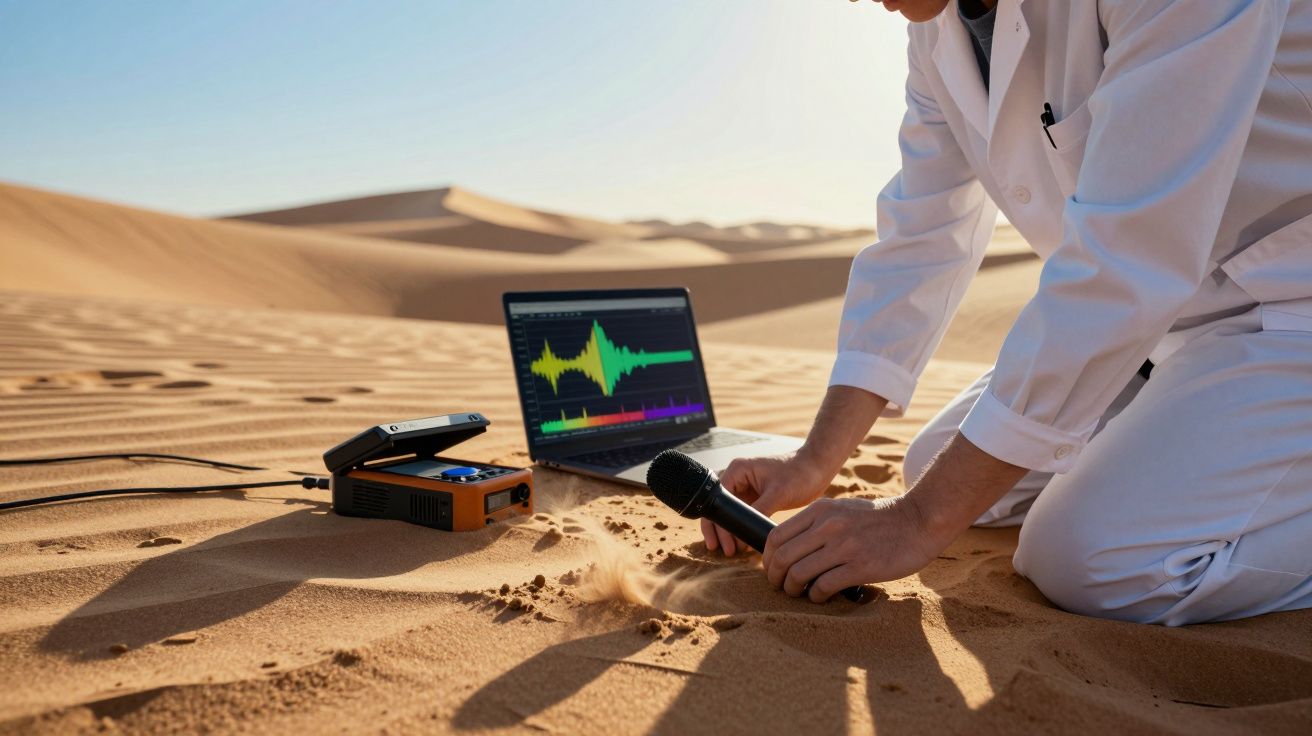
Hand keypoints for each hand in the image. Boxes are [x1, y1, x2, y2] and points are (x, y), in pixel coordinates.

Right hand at [701, 453, 827, 555]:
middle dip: (720, 530)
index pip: (719, 499)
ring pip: (731, 514)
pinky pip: (744, 515)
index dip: (717, 522)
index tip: (721, 542)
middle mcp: (738, 478)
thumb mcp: (778, 493)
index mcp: (738, 470)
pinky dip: (742, 528)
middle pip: (720, 507)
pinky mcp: (756, 498)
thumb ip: (758, 511)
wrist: (818, 469)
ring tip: (731, 551)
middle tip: (725, 551)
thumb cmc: (800, 473)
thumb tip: (745, 536)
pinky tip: (744, 544)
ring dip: (730, 531)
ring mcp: (747, 488)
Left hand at [760, 433, 1030, 601]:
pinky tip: (822, 597)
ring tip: (800, 593)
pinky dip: (816, 596)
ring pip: (798, 573)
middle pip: (781, 557)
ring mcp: (844, 546)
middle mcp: (828, 526)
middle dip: (775, 578)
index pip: (775, 536)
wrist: (919, 521)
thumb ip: (816, 523)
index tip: (772, 570)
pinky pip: (823, 586)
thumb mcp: (842, 509)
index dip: (766, 558)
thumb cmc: (879, 519)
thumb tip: (789, 547)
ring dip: (793, 589)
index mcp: (820, 510)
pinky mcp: (860, 566)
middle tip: (781, 587)